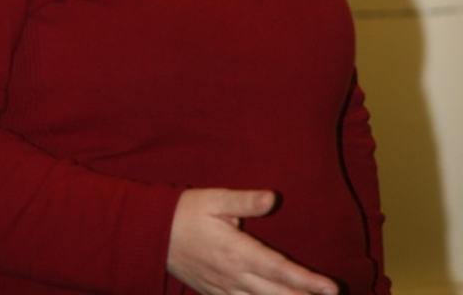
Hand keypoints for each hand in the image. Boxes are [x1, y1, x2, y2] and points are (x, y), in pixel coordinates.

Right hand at [167, 187, 338, 294]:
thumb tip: (273, 198)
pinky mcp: (215, 293)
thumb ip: (246, 202)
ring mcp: (224, 289)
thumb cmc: (186, 211)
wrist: (152, 234)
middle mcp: (233, 276)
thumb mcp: (216, 199)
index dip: (307, 281)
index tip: (330, 288)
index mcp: (237, 251)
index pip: (280, 270)